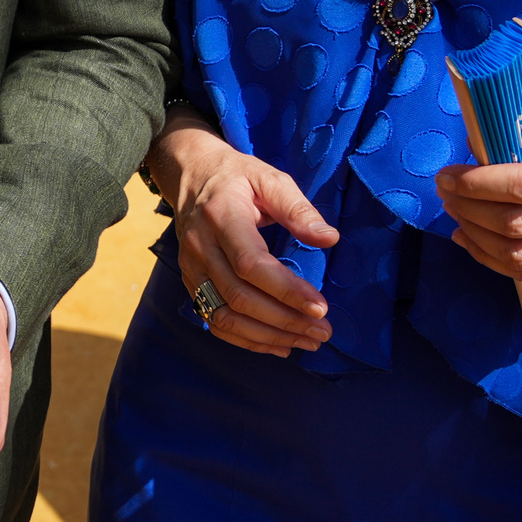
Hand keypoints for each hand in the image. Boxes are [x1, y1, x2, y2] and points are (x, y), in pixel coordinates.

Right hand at [163, 117, 337, 355]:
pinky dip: (247, 341)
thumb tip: (329, 238)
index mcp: (221, 217)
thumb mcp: (269, 179)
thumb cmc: (238, 177)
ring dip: (269, 336)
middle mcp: (200, 247)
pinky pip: (214, 321)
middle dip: (285, 320)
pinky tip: (279, 345)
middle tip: (324, 331)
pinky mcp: (191, 282)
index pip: (250, 264)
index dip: (286, 290)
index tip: (321, 307)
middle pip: (239, 296)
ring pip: (225, 316)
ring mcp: (191, 268)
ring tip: (307, 342)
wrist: (191, 175)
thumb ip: (298, 208)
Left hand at [438, 118, 521, 280]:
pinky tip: (472, 241)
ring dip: (475, 237)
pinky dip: (494, 261)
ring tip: (456, 215)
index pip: (521, 185)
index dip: (475, 184)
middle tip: (446, 192)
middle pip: (514, 224)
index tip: (448, 175)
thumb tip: (471, 143)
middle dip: (467, 208)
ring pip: (519, 256)